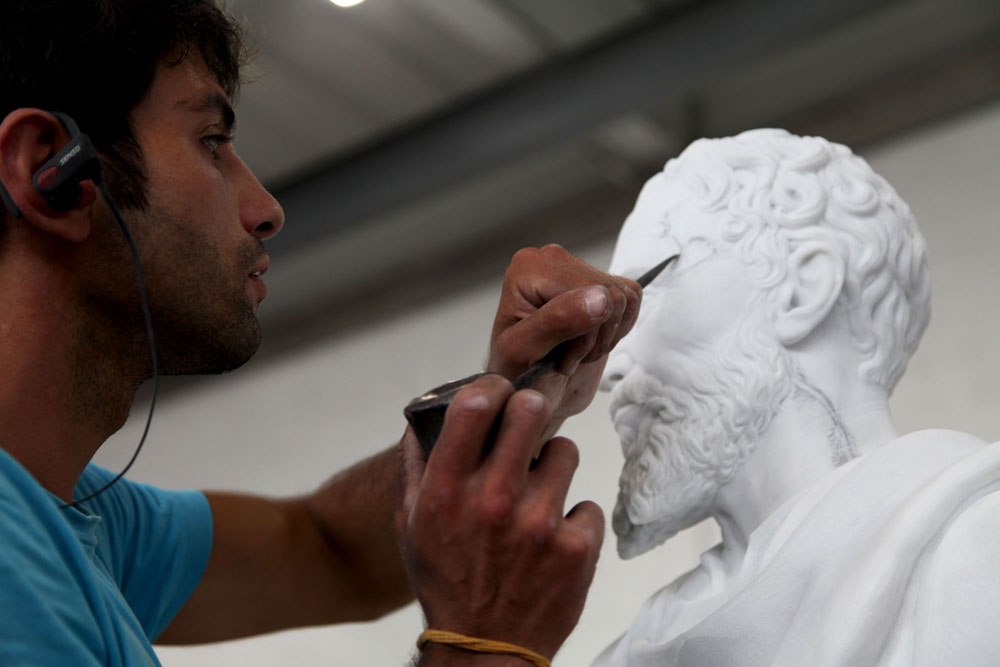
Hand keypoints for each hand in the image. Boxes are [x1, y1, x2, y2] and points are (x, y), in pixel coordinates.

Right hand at [396, 374, 603, 662]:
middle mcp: (493, 501)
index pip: (474, 404)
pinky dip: (573, 518)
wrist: (484, 649)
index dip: (493, 387)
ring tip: (538, 496)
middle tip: (530, 424)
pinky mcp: (577, 547)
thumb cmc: (446, 582)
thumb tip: (421, 417)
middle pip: (531, 410)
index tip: (500, 392)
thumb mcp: (410, 526)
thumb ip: (414, 467)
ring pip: (566, 451)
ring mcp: (539, 523)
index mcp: (447, 491)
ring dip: (555, 467)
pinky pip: (586, 503)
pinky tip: (553, 540)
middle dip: (532, 411)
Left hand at [488, 244, 640, 433]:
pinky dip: (618, 329)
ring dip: (605, 338)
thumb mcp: (521, 352)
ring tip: (576, 351)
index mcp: (529, 267)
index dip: (584, 335)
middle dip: (595, 338)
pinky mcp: (601, 282)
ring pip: (625, 298)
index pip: (588, 292)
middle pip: (611, 295)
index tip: (559, 357)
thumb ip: (556, 322)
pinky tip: (591, 341)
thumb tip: (601, 298)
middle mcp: (553, 259)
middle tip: (568, 357)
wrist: (532, 387)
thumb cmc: (517, 371)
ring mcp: (578, 268)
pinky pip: (633, 298)